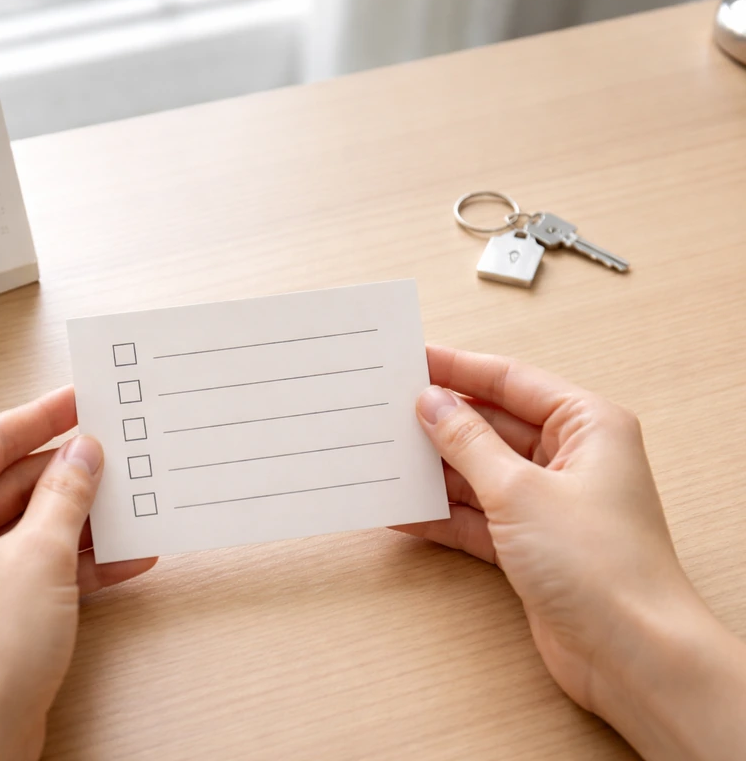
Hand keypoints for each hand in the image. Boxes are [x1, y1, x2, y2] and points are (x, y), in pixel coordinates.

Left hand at [0, 387, 156, 760]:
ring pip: (23, 528)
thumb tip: (82, 453)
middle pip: (10, 484)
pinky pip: (26, 568)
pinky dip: (71, 564)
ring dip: (79, 524)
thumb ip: (66, 494)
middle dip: (71, 477)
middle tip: (120, 455)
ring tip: (135, 506)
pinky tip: (126, 559)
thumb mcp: (40, 556)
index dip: (45, 416)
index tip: (84, 396)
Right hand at [399, 346, 745, 760]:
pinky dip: (441, 515)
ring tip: (383, 456)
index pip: (512, 381)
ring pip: (479, 473)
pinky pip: (476, 517)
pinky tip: (401, 510)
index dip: (459, 369)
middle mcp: (571, 459)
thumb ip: (468, 443)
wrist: (630, 654)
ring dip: (435, 470)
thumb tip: (432, 404)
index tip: (413, 360)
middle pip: (492, 426)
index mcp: (587, 426)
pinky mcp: (531, 546)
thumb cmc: (599, 563)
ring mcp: (549, 504)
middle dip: (441, 422)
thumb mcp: (520, 490)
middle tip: (386, 409)